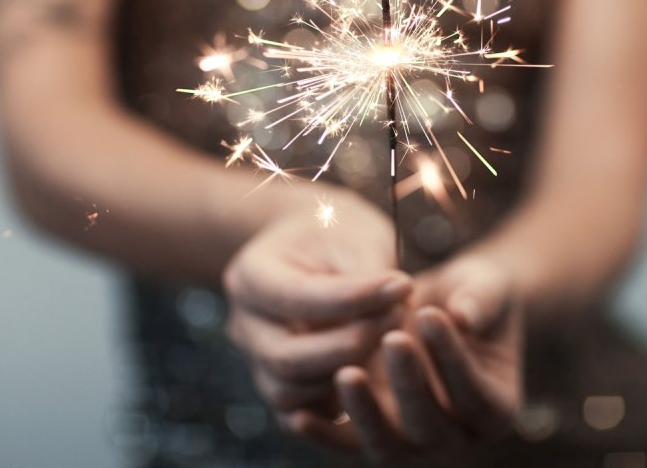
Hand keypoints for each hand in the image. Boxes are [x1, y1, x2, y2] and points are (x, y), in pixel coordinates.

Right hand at [223, 191, 411, 422]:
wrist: (315, 250)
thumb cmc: (335, 235)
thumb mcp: (350, 233)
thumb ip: (368, 270)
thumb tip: (399, 299)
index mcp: (249, 275)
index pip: (297, 297)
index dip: (353, 297)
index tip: (403, 285)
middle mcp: (243, 324)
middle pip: (286, 357)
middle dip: (350, 344)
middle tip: (400, 316)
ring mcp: (255, 362)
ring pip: (290, 392)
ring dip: (346, 373)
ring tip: (389, 339)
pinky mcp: (279, 388)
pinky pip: (300, 413)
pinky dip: (336, 400)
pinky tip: (372, 370)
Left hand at [288, 254, 523, 464]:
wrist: (436, 307)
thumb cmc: (469, 294)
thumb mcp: (485, 285)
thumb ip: (481, 298)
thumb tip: (466, 315)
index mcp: (496, 409)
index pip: (476, 394)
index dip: (454, 357)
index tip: (429, 315)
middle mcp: (457, 439)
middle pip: (431, 426)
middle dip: (411, 382)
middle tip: (390, 337)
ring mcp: (413, 446)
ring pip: (389, 445)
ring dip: (366, 414)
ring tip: (346, 374)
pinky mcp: (374, 436)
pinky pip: (348, 444)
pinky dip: (325, 435)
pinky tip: (300, 415)